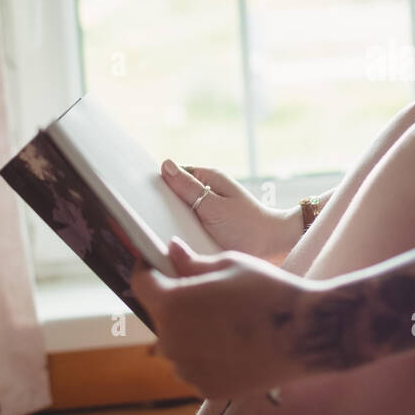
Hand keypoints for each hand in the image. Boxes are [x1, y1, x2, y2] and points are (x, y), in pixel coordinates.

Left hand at [129, 238, 318, 399]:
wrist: (304, 335)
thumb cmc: (268, 292)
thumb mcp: (230, 265)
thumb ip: (193, 262)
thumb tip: (171, 250)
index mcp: (172, 304)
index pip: (141, 284)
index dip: (147, 270)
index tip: (154, 264)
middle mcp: (170, 341)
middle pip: (161, 317)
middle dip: (176, 303)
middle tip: (210, 295)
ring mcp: (187, 369)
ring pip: (178, 345)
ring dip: (191, 333)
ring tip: (228, 323)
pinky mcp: (206, 389)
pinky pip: (195, 367)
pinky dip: (206, 357)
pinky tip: (235, 346)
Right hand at [159, 159, 299, 264]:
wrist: (272, 249)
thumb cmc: (247, 225)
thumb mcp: (214, 207)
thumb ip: (189, 189)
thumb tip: (165, 165)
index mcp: (208, 178)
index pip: (173, 175)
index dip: (157, 185)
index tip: (142, 197)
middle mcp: (206, 192)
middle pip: (173, 195)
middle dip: (161, 206)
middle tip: (147, 220)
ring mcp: (206, 211)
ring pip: (178, 214)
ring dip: (170, 224)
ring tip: (156, 235)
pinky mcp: (207, 229)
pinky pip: (186, 229)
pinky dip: (180, 235)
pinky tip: (170, 245)